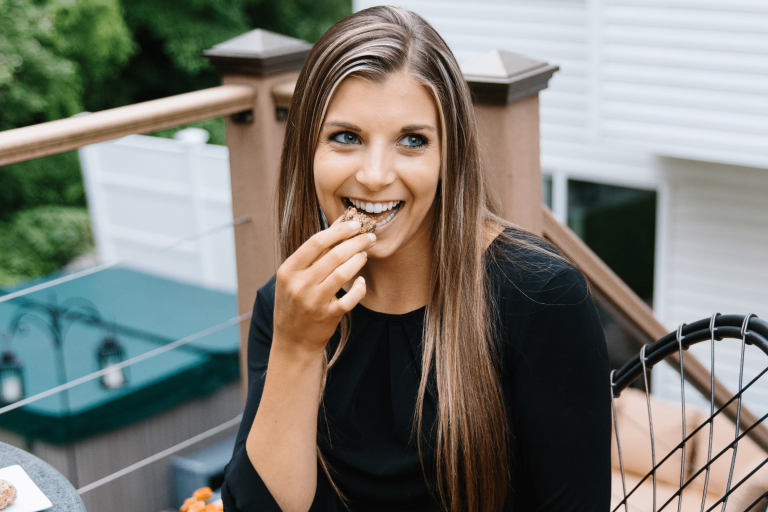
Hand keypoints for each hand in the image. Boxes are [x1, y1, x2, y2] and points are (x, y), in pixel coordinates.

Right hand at [273, 217, 375, 356]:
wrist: (292, 341)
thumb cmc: (295, 302)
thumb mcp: (294, 277)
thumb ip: (314, 253)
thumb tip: (340, 222)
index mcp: (288, 270)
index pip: (316, 242)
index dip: (339, 230)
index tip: (355, 223)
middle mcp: (299, 285)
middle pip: (334, 255)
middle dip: (356, 242)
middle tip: (369, 236)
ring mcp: (313, 302)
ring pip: (343, 273)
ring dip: (359, 260)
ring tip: (364, 254)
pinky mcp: (328, 316)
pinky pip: (351, 298)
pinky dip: (359, 287)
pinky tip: (361, 281)